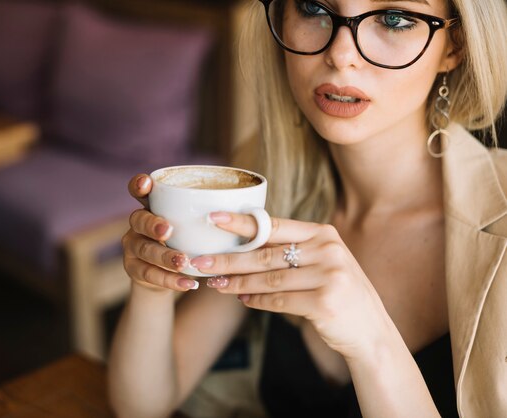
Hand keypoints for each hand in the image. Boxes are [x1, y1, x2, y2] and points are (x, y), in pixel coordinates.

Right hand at [121, 174, 199, 291]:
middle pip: (139, 219)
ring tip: (184, 262)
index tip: (148, 183)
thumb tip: (245, 203)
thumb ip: (205, 216)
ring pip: (144, 249)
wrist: (166, 276)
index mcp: (152, 206)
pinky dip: (169, 280)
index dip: (140, 185)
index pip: (139, 190)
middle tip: (169, 230)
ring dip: (165, 256)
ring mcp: (133, 246)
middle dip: (153, 224)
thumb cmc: (186, 242)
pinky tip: (187, 283)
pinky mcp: (133, 268)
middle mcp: (138, 223)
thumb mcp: (194, 227)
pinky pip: (149, 274)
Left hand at [191, 212, 396, 360]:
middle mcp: (328, 250)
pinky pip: (278, 300)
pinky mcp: (324, 302)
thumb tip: (243, 246)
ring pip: (268, 279)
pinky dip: (256, 300)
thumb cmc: (339, 292)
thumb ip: (291, 251)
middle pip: (266, 254)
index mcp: (324, 234)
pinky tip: (241, 298)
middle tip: (200, 261)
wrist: (371, 331)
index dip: (241, 223)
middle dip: (229, 259)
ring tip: (215, 283)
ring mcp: (329, 276)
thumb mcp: (323, 262)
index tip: (213, 219)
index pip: (274, 226)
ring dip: (237, 282)